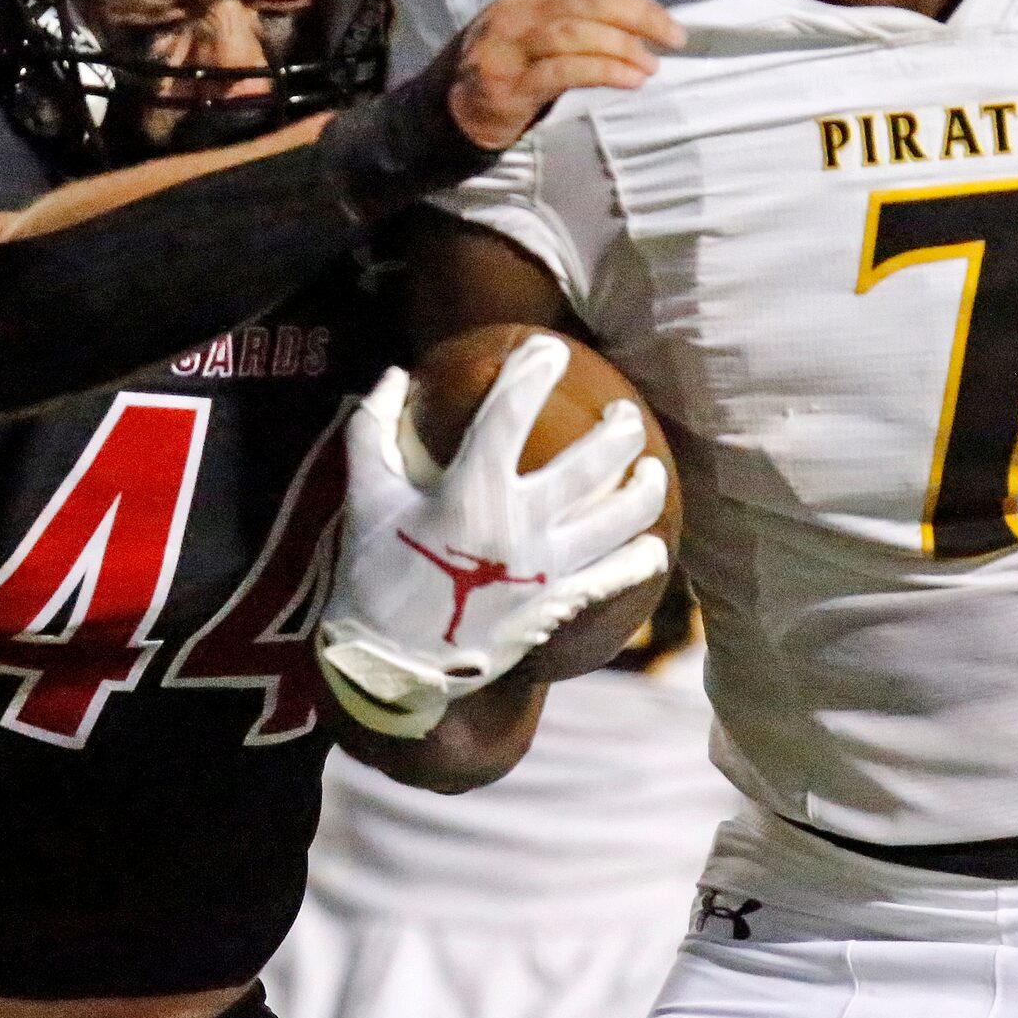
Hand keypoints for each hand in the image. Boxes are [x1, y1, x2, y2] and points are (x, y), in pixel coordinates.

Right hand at [318, 333, 670, 735]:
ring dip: (644, 488)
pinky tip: (653, 545)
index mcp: (468, 493)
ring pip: (620, 520)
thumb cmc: (372, 574)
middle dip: (619, 428)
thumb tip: (394, 374)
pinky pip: (615, 579)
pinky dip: (640, 560)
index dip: (532, 372)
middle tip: (624, 412)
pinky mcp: (556, 607)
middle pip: (591, 463)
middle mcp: (518, 527)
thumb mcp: (364, 497)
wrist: (389, 669)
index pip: (510, 414)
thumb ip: (372, 429)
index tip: (547, 348)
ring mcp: (545, 570)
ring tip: (649, 469)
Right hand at [448, 0, 686, 149]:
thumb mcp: (531, 36)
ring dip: (621, 48)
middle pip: (585, 4)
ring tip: (649, 65)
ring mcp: (509, 50)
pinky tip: (629, 80)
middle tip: (672, 37)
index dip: (633, 3)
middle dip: (636, 17)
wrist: (449, 112)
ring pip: (575, 35)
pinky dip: (602, 71)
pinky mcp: (510, 86)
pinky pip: (564, 71)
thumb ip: (573, 26)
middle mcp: (515, 16)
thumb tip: (636, 31)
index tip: (667, 23)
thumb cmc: (503, 72)